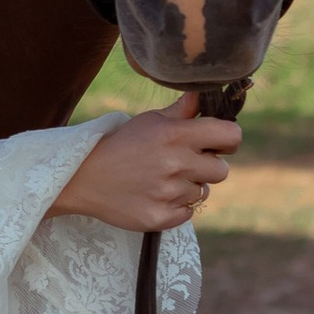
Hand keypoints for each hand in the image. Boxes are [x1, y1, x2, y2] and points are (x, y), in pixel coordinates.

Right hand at [48, 94, 241, 233]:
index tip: (217, 143)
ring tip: (161, 180)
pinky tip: (154, 195)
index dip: (228, 139)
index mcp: (175, 135)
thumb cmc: (119, 145)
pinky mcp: (160, 218)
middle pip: (221, 170)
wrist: (82, 179)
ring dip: (187, 187)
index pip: (231, 136)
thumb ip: (180, 111)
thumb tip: (202, 94)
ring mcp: (168, 194)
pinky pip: (187, 212)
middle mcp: (175, 164)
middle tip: (183, 164)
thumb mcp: (148, 122)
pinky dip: (175, 206)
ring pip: (202, 192)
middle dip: (207, 166)